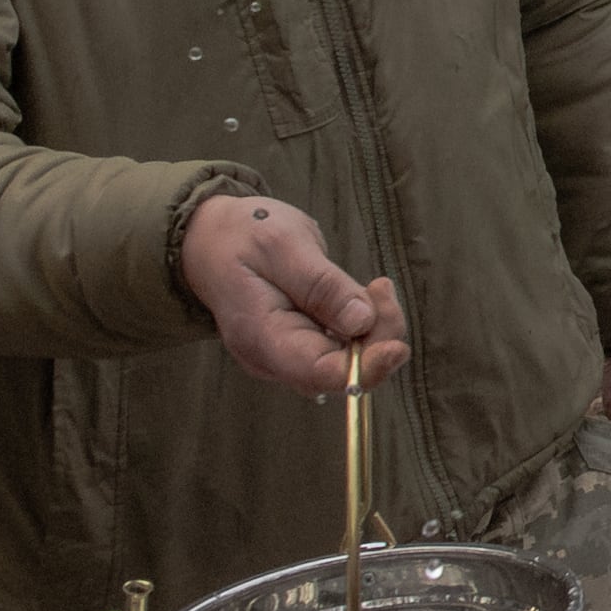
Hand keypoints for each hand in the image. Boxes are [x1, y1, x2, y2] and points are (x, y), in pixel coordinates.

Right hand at [183, 193, 413, 395]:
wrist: (212, 239)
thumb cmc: (243, 236)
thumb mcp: (282, 245)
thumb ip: (321, 285)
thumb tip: (361, 321)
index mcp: (261, 337)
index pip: (320, 374)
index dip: (365, 368)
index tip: (398, 346)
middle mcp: (274, 358)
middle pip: (341, 373)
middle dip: (378, 337)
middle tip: (383, 288)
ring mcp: (287, 355)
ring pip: (349, 362)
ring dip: (376, 329)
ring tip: (377, 286)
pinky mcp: (302, 345)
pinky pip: (344, 348)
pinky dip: (365, 324)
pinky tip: (368, 293)